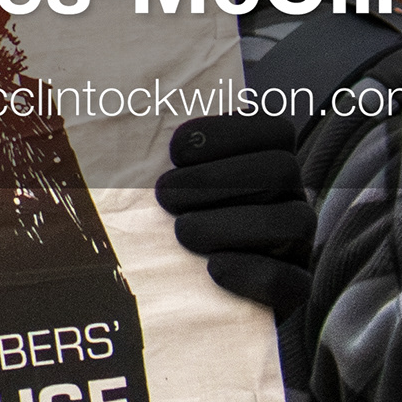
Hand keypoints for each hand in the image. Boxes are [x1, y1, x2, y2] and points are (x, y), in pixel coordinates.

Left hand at [159, 110, 312, 316]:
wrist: (171, 297)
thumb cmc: (156, 222)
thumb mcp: (157, 179)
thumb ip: (153, 150)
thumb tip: (106, 105)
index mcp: (267, 163)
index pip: (276, 131)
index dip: (229, 133)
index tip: (175, 152)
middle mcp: (290, 199)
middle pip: (282, 171)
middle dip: (217, 179)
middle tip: (165, 196)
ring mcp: (296, 247)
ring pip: (293, 222)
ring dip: (230, 224)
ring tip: (181, 232)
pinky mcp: (292, 292)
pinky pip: (291, 282)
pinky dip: (253, 273)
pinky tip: (214, 268)